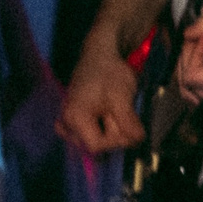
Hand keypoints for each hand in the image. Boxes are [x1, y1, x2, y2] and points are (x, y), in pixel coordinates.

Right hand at [58, 39, 146, 154]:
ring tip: (112, 109)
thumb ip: (128, 122)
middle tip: (120, 112)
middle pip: (94, 143)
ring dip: (108, 129)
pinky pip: (88, 134)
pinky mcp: (70, 121)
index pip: (96, 145)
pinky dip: (101, 127)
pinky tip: (107, 114)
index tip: (129, 127)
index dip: (116, 140)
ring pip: (92, 139)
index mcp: (74, 118)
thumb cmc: (110, 73)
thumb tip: (137, 141)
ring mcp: (65, 123)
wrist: (100, 55)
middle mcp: (65, 123)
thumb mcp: (123, 97)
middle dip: (113, 132)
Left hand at [173, 7, 202, 120]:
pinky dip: (198, 83)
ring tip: (200, 50)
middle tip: (199, 36)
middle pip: (188, 84)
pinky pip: (202, 100)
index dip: (193, 52)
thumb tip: (200, 24)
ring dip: (191, 70)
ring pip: (191, 94)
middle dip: (189, 56)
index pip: (194, 75)